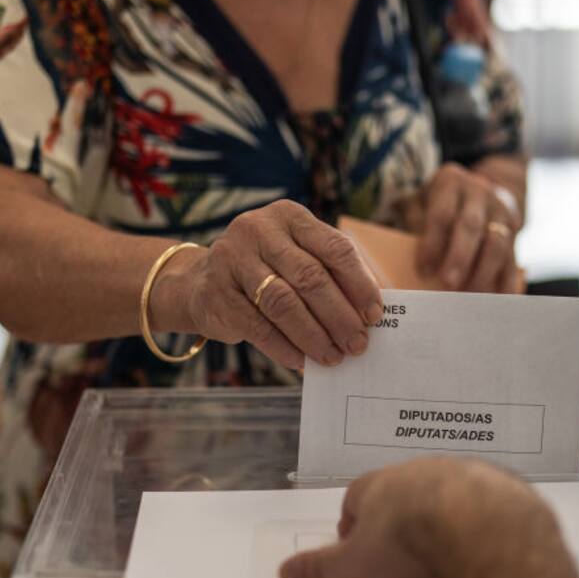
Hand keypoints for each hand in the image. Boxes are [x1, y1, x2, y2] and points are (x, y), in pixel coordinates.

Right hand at [153, 200, 382, 369]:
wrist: (203, 282)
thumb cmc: (268, 272)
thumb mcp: (298, 258)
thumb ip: (332, 276)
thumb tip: (371, 315)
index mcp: (290, 217)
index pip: (335, 248)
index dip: (359, 285)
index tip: (375, 316)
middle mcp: (259, 230)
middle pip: (310, 277)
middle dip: (340, 316)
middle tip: (358, 344)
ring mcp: (232, 258)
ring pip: (283, 303)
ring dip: (314, 336)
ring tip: (333, 357)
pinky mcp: (216, 292)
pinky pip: (257, 326)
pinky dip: (284, 347)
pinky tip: (302, 361)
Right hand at [279, 458, 547, 577]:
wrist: (480, 526)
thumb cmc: (412, 538)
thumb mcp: (356, 562)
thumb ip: (322, 568)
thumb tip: (288, 573)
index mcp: (380, 483)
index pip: (357, 497)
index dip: (355, 523)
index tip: (356, 547)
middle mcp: (422, 471)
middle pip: (403, 492)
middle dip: (400, 517)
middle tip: (400, 552)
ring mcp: (463, 474)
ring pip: (447, 492)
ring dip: (443, 515)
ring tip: (442, 549)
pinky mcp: (499, 488)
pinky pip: (488, 501)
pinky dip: (481, 520)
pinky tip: (481, 545)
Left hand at [410, 163, 521, 293]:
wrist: (477, 189)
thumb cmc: (437, 202)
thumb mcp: (420, 200)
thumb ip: (414, 220)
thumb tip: (409, 250)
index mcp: (450, 181)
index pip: (442, 214)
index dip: (432, 243)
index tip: (423, 270)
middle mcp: (479, 192)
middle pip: (471, 226)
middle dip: (460, 258)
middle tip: (448, 284)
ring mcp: (500, 211)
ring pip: (497, 243)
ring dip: (483, 271)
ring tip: (470, 295)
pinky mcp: (514, 231)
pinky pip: (513, 258)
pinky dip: (506, 281)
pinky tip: (498, 299)